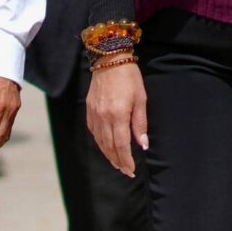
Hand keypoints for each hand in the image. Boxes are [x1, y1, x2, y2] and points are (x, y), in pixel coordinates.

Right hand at [85, 59, 148, 177]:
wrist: (109, 59)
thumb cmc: (129, 78)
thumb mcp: (141, 99)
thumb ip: (140, 123)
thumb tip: (142, 145)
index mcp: (118, 115)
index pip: (121, 145)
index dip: (126, 160)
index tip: (131, 170)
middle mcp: (103, 117)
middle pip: (109, 146)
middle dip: (118, 161)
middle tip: (126, 171)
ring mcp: (94, 113)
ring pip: (100, 141)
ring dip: (108, 154)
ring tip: (117, 163)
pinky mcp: (89, 109)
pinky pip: (93, 131)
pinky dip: (100, 142)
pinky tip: (106, 146)